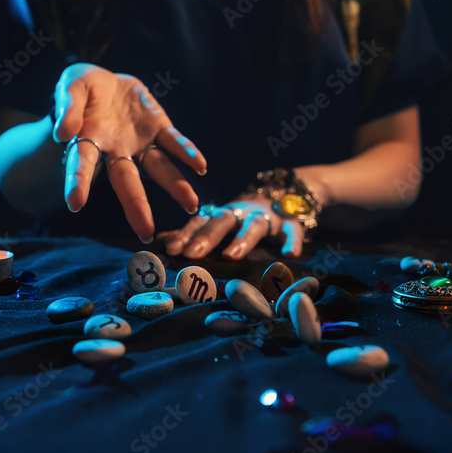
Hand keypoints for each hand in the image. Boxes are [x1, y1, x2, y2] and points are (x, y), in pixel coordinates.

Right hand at [53, 63, 206, 241]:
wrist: (105, 80)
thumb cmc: (81, 88)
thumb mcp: (70, 86)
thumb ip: (68, 106)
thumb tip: (64, 133)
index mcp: (88, 141)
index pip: (82, 165)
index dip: (78, 183)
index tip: (74, 204)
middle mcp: (116, 150)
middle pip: (126, 181)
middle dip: (136, 206)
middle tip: (145, 233)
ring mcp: (140, 142)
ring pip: (158, 168)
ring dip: (175, 185)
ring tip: (191, 204)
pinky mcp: (158, 127)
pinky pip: (173, 142)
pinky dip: (187, 153)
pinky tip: (201, 166)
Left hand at [158, 195, 305, 260]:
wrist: (286, 196)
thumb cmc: (244, 219)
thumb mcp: (220, 223)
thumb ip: (194, 233)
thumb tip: (159, 242)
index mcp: (221, 215)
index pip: (199, 222)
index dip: (185, 235)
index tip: (170, 250)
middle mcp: (241, 213)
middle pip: (222, 222)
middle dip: (206, 238)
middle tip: (191, 254)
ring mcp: (266, 217)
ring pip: (254, 225)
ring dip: (242, 239)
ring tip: (231, 256)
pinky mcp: (290, 223)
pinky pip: (292, 230)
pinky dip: (292, 240)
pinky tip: (291, 254)